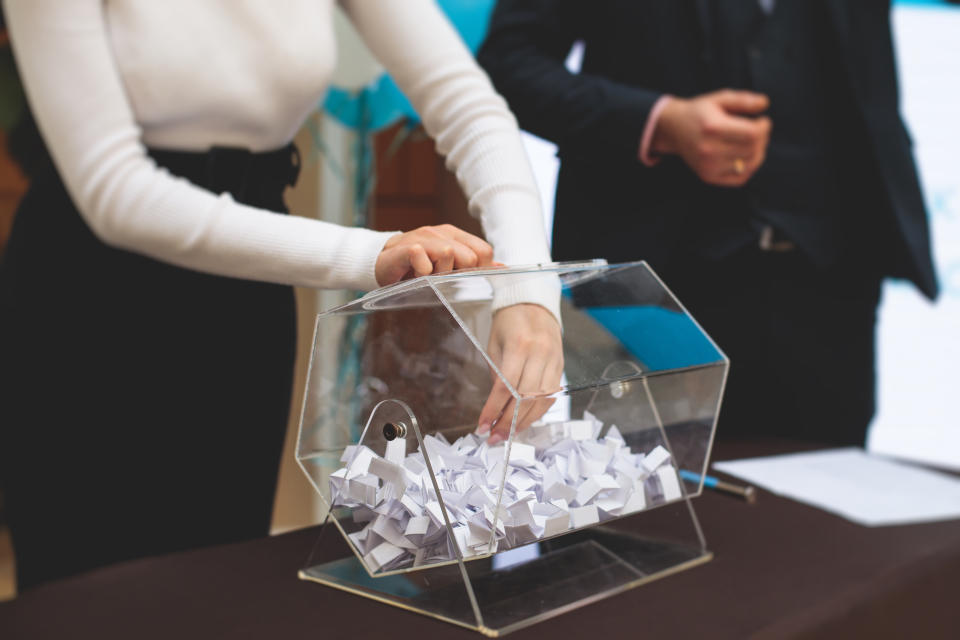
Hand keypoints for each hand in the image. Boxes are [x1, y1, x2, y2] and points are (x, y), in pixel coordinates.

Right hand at [375, 224, 494, 285]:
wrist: (382, 262)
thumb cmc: (417, 266)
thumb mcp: (448, 265)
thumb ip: (474, 265)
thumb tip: (502, 267)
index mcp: (455, 236)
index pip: (484, 251)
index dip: (479, 271)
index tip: (462, 281)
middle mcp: (441, 233)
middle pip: (470, 257)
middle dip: (459, 275)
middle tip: (441, 279)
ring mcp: (424, 238)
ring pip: (449, 255)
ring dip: (439, 275)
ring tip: (426, 277)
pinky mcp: (407, 247)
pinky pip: (423, 259)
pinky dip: (421, 272)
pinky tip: (414, 275)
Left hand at [477, 304, 563, 444]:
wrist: (533, 303)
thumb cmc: (509, 322)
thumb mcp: (494, 345)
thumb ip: (496, 375)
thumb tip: (495, 408)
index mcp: (520, 345)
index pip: (506, 387)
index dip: (493, 411)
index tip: (482, 426)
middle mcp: (540, 354)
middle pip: (525, 398)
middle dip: (508, 422)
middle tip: (494, 437)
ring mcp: (554, 360)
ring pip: (541, 401)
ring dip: (524, 422)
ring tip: (508, 434)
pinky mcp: (561, 366)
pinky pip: (550, 395)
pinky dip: (537, 411)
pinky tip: (524, 421)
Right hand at [651, 90, 771, 186]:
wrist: (673, 129)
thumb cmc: (700, 112)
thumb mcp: (720, 98)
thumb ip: (743, 99)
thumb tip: (765, 103)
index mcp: (712, 127)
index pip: (752, 134)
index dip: (764, 127)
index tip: (762, 120)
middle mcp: (708, 149)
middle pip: (752, 150)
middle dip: (762, 139)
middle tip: (758, 131)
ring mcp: (708, 166)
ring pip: (749, 165)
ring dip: (758, 153)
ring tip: (752, 143)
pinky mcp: (708, 176)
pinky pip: (740, 178)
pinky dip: (749, 168)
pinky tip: (745, 156)